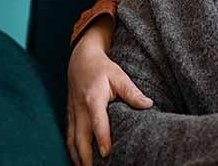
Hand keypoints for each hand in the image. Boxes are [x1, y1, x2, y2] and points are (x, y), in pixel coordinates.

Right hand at [66, 16, 152, 165]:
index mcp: (93, 99)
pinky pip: (69, 137)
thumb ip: (132, 92)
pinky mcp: (70, 116)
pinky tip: (79, 160)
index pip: (97, 123)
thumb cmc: (103, 68)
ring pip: (72, 141)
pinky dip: (72, 150)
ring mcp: (73, 114)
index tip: (107, 153)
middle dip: (86, 157)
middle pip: (80, 138)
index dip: (102, 139)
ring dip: (77, 157)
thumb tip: (148, 104)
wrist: (81, 60)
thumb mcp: (119, 76)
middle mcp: (80, 109)